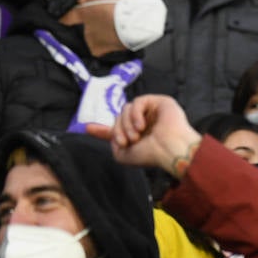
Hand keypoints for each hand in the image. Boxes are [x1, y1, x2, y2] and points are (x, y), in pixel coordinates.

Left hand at [86, 95, 201, 177]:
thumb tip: (111, 130)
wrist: (169, 150)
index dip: (102, 130)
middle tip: (125, 142)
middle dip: (117, 130)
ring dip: (126, 124)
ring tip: (136, 136)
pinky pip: (138, 102)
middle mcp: (144, 123)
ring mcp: (152, 112)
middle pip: (118, 118)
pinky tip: (142, 126)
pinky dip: (135, 114)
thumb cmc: (150, 155)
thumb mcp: (123, 155)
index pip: (117, 130)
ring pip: (126, 109)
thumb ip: (112, 141)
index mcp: (137, 136)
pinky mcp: (160, 102)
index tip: (88, 129)